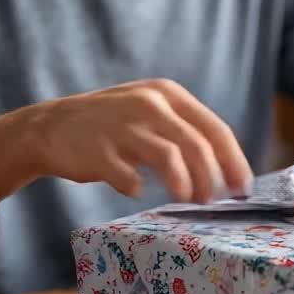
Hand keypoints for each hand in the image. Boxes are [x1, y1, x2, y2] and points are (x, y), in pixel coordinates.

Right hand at [0, 79, 253, 214]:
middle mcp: (148, 103)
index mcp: (166, 93)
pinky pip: (130, 178)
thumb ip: (183, 130)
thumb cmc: (110, 127)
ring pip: (170, 159)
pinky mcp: (98, 150)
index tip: (243, 187)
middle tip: (212, 201)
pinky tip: (135, 190)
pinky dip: (137, 188)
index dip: (233, 161)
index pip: (214, 128)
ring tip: (185, 200)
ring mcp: (122, 125)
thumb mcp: (149, 111)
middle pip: (197, 145)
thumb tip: (225, 170)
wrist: (50, 128)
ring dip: (185, 186)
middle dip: (212, 179)